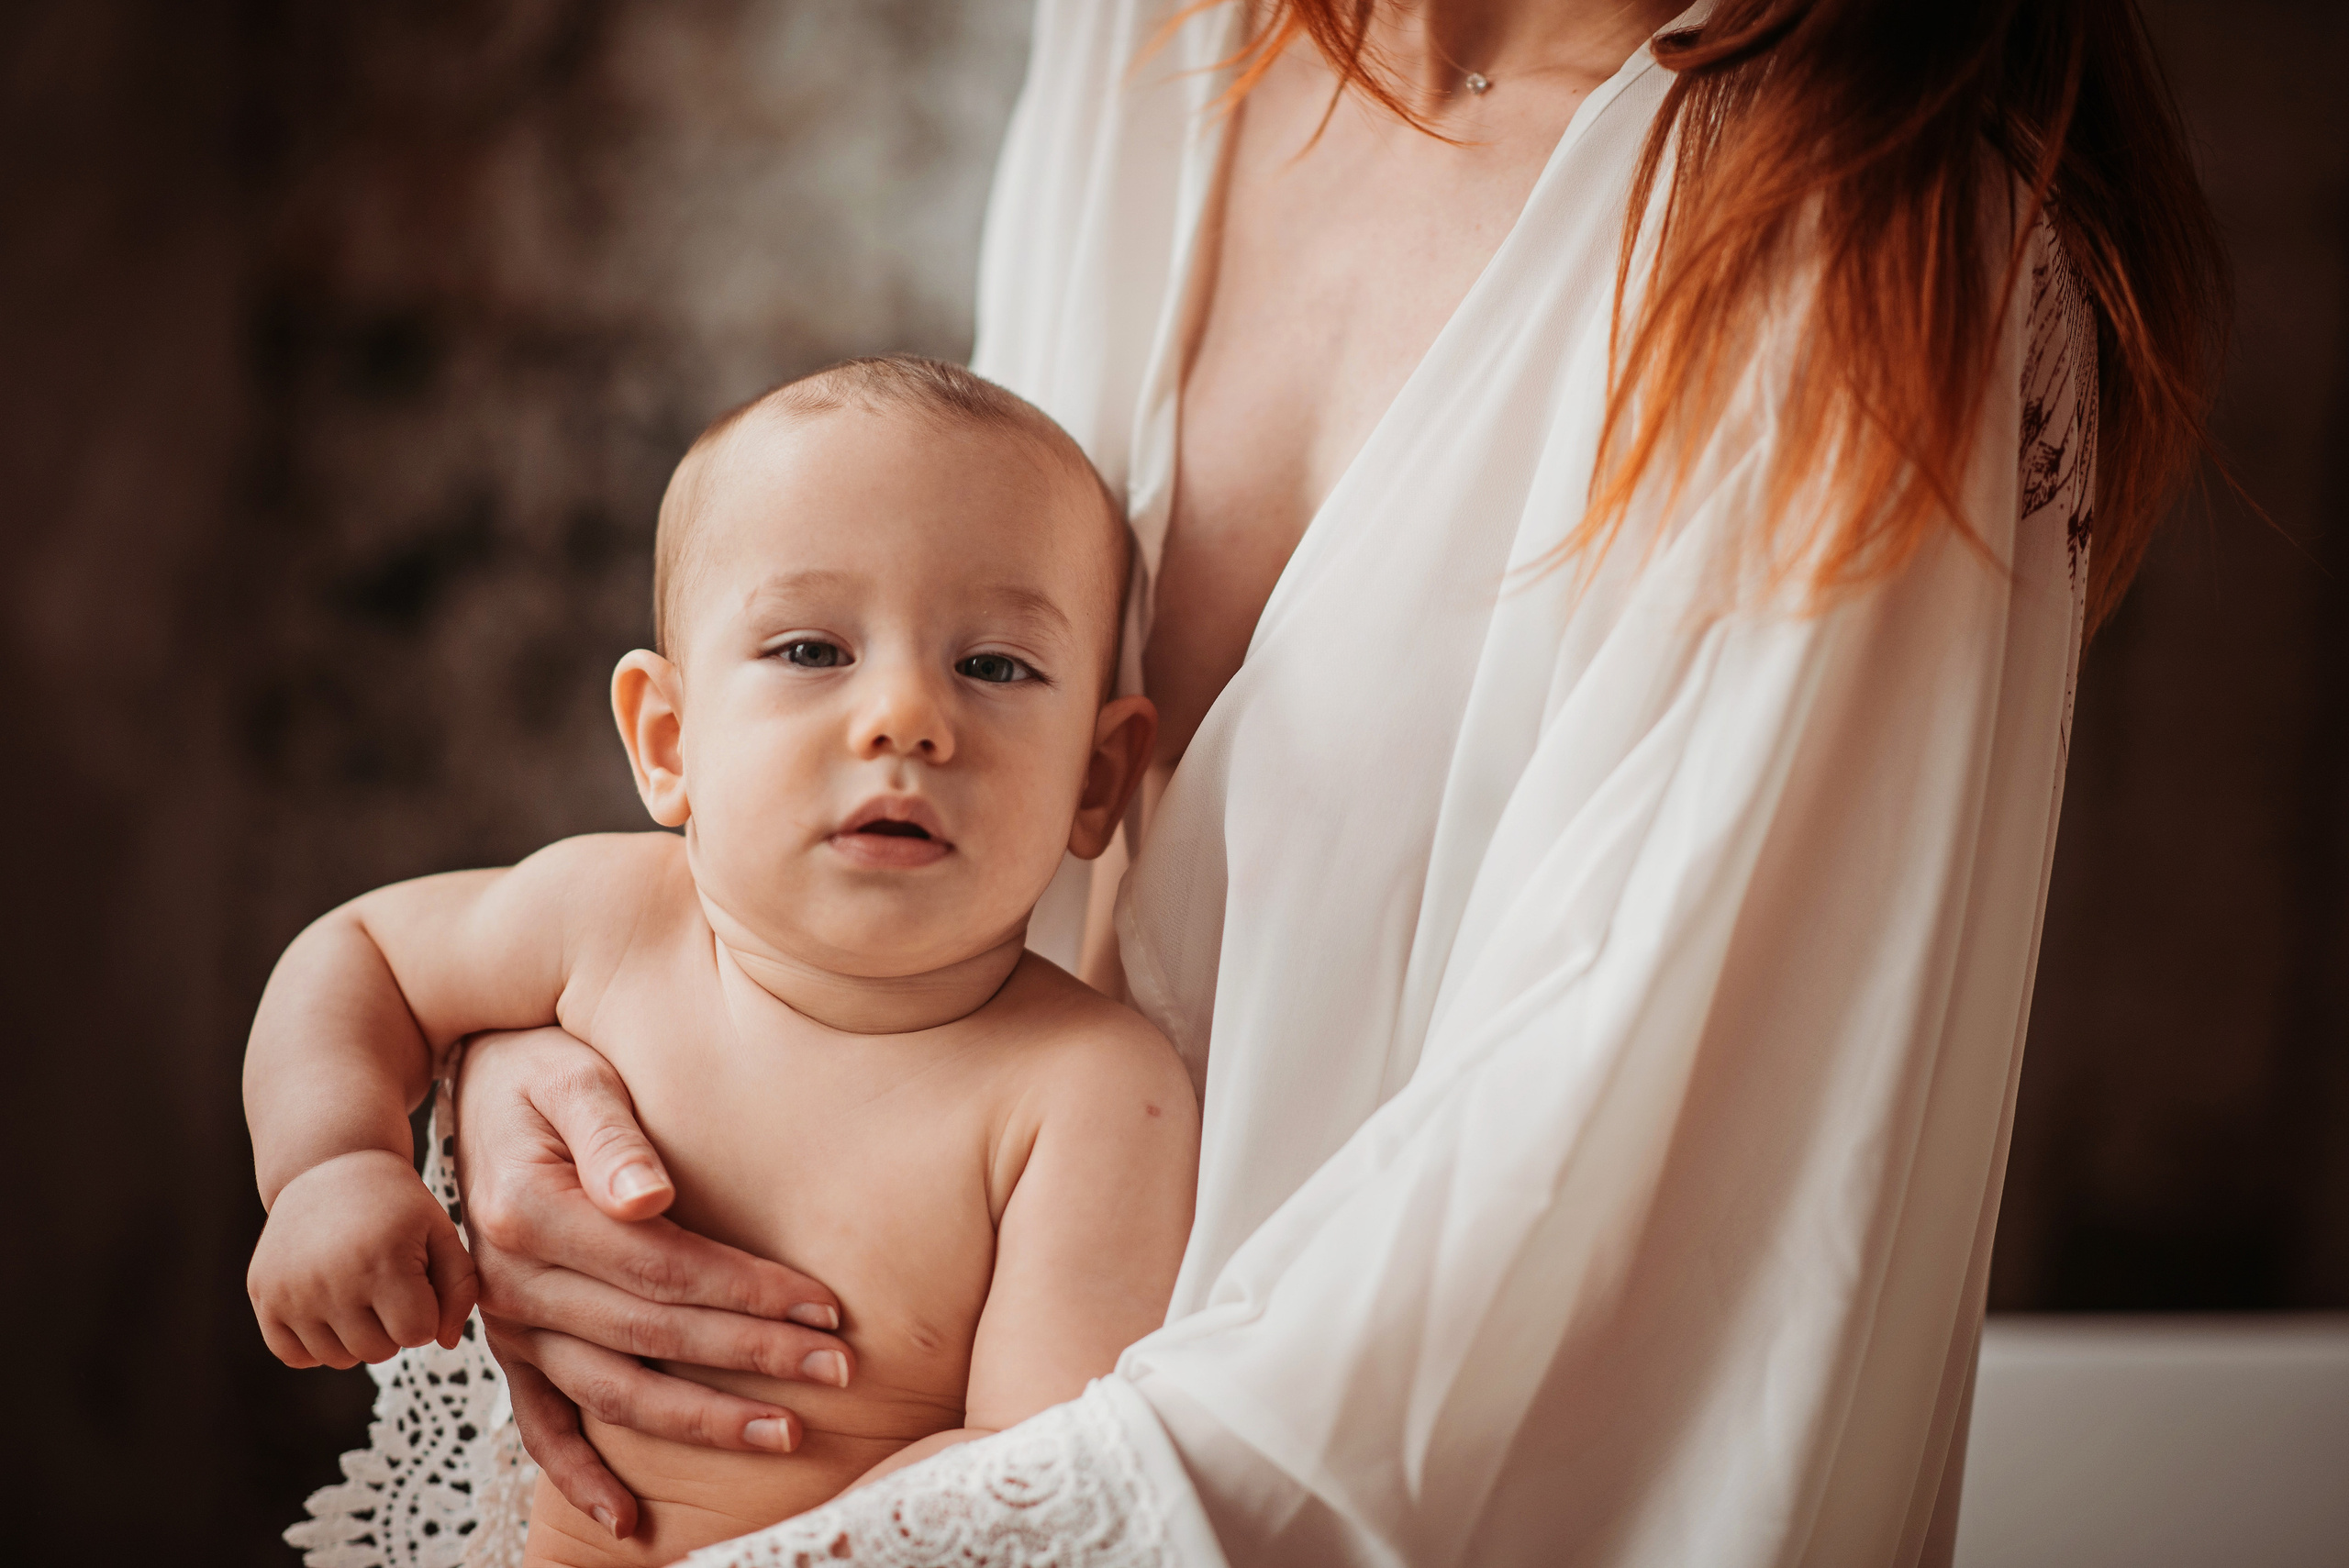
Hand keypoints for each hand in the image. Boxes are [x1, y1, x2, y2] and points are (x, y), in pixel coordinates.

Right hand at [248, 1147, 477, 1367]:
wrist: (330, 1167)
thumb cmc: (396, 1206)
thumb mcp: (441, 1232)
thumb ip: (461, 1288)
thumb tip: (446, 1343)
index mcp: (384, 1260)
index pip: (418, 1334)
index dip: (425, 1312)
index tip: (418, 1282)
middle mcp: (332, 1279)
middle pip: (379, 1352)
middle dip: (393, 1326)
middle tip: (387, 1285)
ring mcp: (292, 1290)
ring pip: (338, 1359)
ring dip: (356, 1336)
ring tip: (358, 1291)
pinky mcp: (263, 1295)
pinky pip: (295, 1356)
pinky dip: (315, 1344)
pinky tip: (328, 1308)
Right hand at [455, 1027, 854, 1539]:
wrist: (475, 1088)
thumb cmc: (543, 1072)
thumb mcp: (575, 1077)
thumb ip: (613, 1137)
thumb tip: (650, 1200)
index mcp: (534, 1215)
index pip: (665, 1270)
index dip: (748, 1293)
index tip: (825, 1307)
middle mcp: (514, 1282)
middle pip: (653, 1336)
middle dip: (753, 1359)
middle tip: (838, 1372)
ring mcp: (509, 1322)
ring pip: (613, 1391)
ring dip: (700, 1422)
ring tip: (784, 1436)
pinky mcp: (509, 1345)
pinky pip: (541, 1422)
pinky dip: (580, 1475)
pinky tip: (629, 1520)